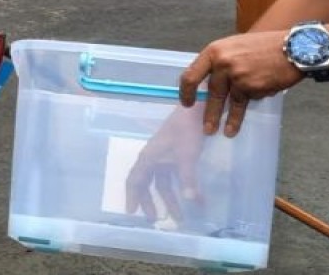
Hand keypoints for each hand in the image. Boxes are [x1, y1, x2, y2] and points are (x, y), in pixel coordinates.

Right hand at [125, 105, 205, 222]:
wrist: (197, 109)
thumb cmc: (186, 131)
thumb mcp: (187, 156)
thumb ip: (188, 179)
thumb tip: (190, 201)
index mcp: (148, 158)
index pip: (134, 180)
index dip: (132, 196)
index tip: (131, 212)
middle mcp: (154, 158)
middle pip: (148, 184)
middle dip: (152, 202)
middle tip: (157, 219)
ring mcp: (165, 157)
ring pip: (164, 182)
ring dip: (172, 199)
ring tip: (181, 217)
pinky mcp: (177, 155)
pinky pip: (177, 176)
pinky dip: (185, 188)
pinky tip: (198, 199)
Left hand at [180, 30, 301, 136]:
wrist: (293, 47)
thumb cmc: (264, 45)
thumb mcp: (236, 46)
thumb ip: (222, 62)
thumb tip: (211, 84)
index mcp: (215, 51)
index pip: (191, 74)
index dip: (187, 92)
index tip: (187, 103)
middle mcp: (223, 63)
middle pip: (211, 93)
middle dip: (209, 113)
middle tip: (207, 128)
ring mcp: (237, 76)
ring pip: (229, 102)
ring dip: (227, 120)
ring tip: (226, 132)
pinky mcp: (252, 87)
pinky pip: (248, 100)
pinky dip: (253, 101)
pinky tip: (260, 100)